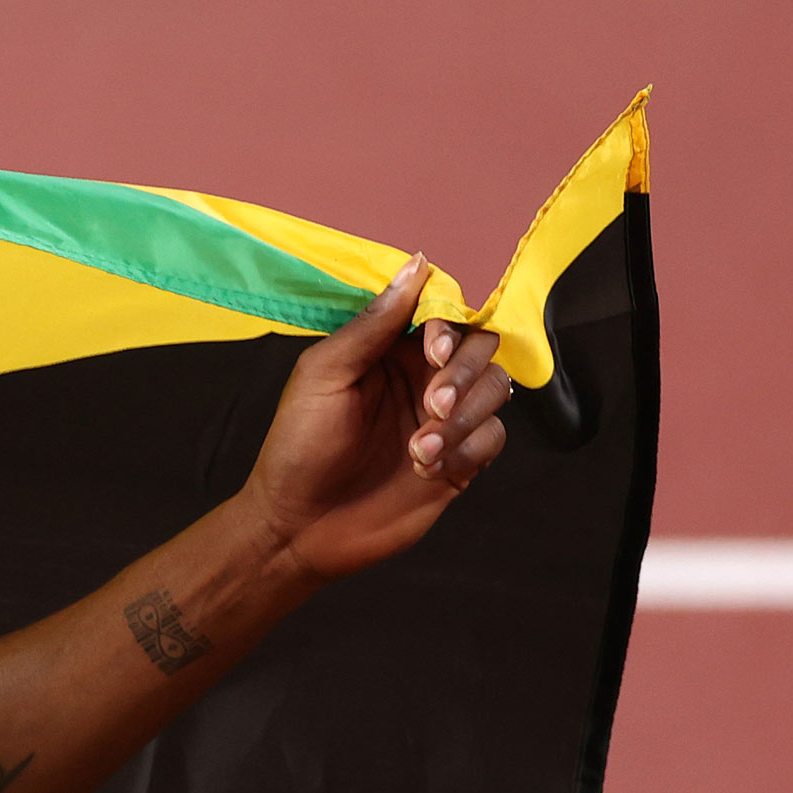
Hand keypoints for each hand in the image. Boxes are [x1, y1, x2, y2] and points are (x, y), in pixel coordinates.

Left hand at [242, 255, 514, 581]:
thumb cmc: (298, 448)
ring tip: (418, 449)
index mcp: (388, 351)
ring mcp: (443, 420)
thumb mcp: (323, 375)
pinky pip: (494, 438)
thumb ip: (373, 324)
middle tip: (432, 405)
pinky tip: (427, 469)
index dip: (449, 327)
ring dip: (463, 418)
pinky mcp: (459, 460)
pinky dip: (468, 449)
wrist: (298, 527)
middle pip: (481, 348)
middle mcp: (422, 379)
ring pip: (494, 391)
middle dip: (462, 374)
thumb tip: (417, 265)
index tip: (431, 349)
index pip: (444, 315)